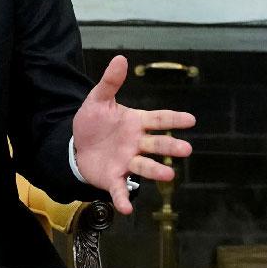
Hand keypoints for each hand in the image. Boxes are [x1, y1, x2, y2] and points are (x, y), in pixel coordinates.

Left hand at [72, 55, 195, 214]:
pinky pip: (121, 190)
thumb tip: (121, 59)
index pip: (159, 119)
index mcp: (136, 123)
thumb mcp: (98, 100)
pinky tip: (128, 208)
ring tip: (169, 175)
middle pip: (157, 144)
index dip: (174, 119)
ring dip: (157, 171)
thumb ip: (110, 82)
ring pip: (145, 167)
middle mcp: (136, 144)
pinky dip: (124, 199)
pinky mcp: (114, 178)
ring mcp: (127, 162)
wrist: (75, 146)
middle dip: (171, 146)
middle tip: (187, 149)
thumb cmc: (93, 123)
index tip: (191, 120)